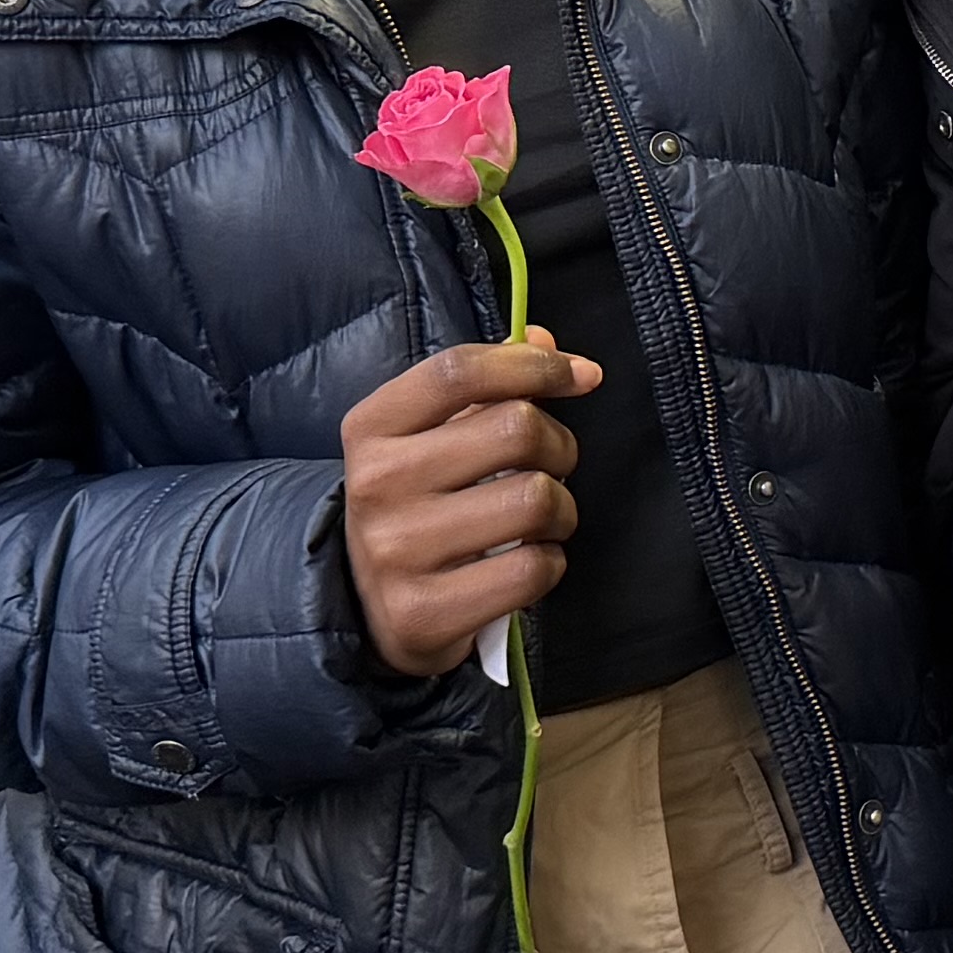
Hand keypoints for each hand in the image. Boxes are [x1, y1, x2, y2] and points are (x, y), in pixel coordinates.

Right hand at [337, 334, 601, 677]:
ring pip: (535, 500)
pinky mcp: (424, 612)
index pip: (459, 372)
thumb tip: (543, 340)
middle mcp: (376, 484)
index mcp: (372, 427)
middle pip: (516, 430)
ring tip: (543, 519)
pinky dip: (549, 563)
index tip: (580, 374)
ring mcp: (396, 552)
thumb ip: (486, 385)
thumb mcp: (434, 438)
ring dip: (561, 509)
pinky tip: (525, 562)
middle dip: (559, 445)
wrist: (373, 609)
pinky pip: (533, 569)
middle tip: (553, 467)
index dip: (534, 365)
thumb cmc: (421, 505)